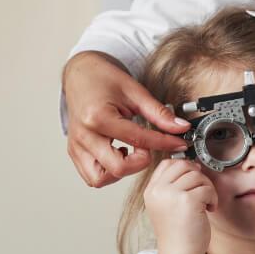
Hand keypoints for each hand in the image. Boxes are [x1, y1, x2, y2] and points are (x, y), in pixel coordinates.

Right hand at [63, 51, 189, 187]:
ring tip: (129, 151)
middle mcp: (84, 135)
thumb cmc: (103, 78)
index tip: (178, 144)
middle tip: (146, 146)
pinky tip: (117, 154)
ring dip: (121, 171)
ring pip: (100, 179)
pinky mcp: (74, 152)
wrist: (80, 74)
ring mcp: (76, 146)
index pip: (139, 140)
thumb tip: (180, 128)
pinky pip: (91, 176)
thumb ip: (158, 113)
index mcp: (98, 117)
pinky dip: (108, 172)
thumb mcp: (135, 91)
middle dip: (140, 162)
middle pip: (118, 168)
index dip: (165, 144)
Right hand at [143, 160, 216, 253]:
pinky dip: (213, 198)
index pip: (166, 163)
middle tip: (203, 191)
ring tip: (206, 204)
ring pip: (197, 175)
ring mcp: (171, 194)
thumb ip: (173, 185)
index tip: (193, 179)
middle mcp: (158, 191)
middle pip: (182, 165)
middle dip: (198, 175)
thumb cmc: (178, 233)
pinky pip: (207, 188)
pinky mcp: (187, 201)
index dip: (183, 166)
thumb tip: (193, 165)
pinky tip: (209, 210)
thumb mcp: (166, 205)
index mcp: (151, 191)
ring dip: (207, 188)